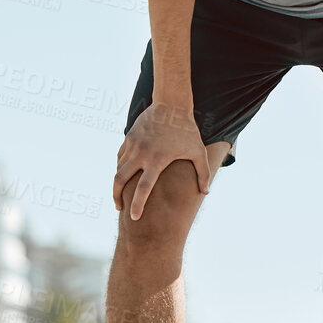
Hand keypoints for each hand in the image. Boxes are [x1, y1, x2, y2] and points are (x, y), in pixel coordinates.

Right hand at [112, 104, 211, 220]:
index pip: (143, 188)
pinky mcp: (128, 138)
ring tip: (121, 194)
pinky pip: (119, 158)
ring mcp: (133, 145)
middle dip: (117, 196)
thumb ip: (203, 174)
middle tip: (119, 208)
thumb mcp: (198, 152)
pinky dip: (119, 168)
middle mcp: (141, 154)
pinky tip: (123, 175)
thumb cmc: (187, 130)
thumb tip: (205, 193)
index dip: (137, 204)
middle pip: (120, 180)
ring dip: (118, 183)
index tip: (134, 217)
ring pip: (118, 169)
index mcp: (157, 160)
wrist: (171, 105)